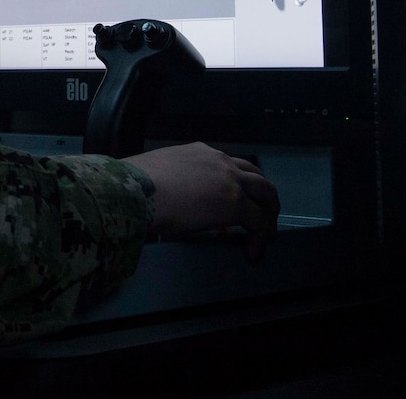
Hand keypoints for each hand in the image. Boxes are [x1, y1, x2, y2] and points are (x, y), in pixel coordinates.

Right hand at [123, 142, 279, 261]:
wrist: (136, 190)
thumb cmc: (137, 186)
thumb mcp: (162, 177)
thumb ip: (176, 184)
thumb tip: (175, 205)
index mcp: (200, 153)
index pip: (229, 166)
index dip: (236, 187)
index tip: (234, 203)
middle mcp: (219, 161)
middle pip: (256, 175)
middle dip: (264, 197)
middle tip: (263, 216)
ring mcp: (230, 180)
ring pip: (266, 192)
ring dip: (269, 213)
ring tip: (266, 233)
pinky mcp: (235, 202)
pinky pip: (258, 221)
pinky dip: (260, 236)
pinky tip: (253, 251)